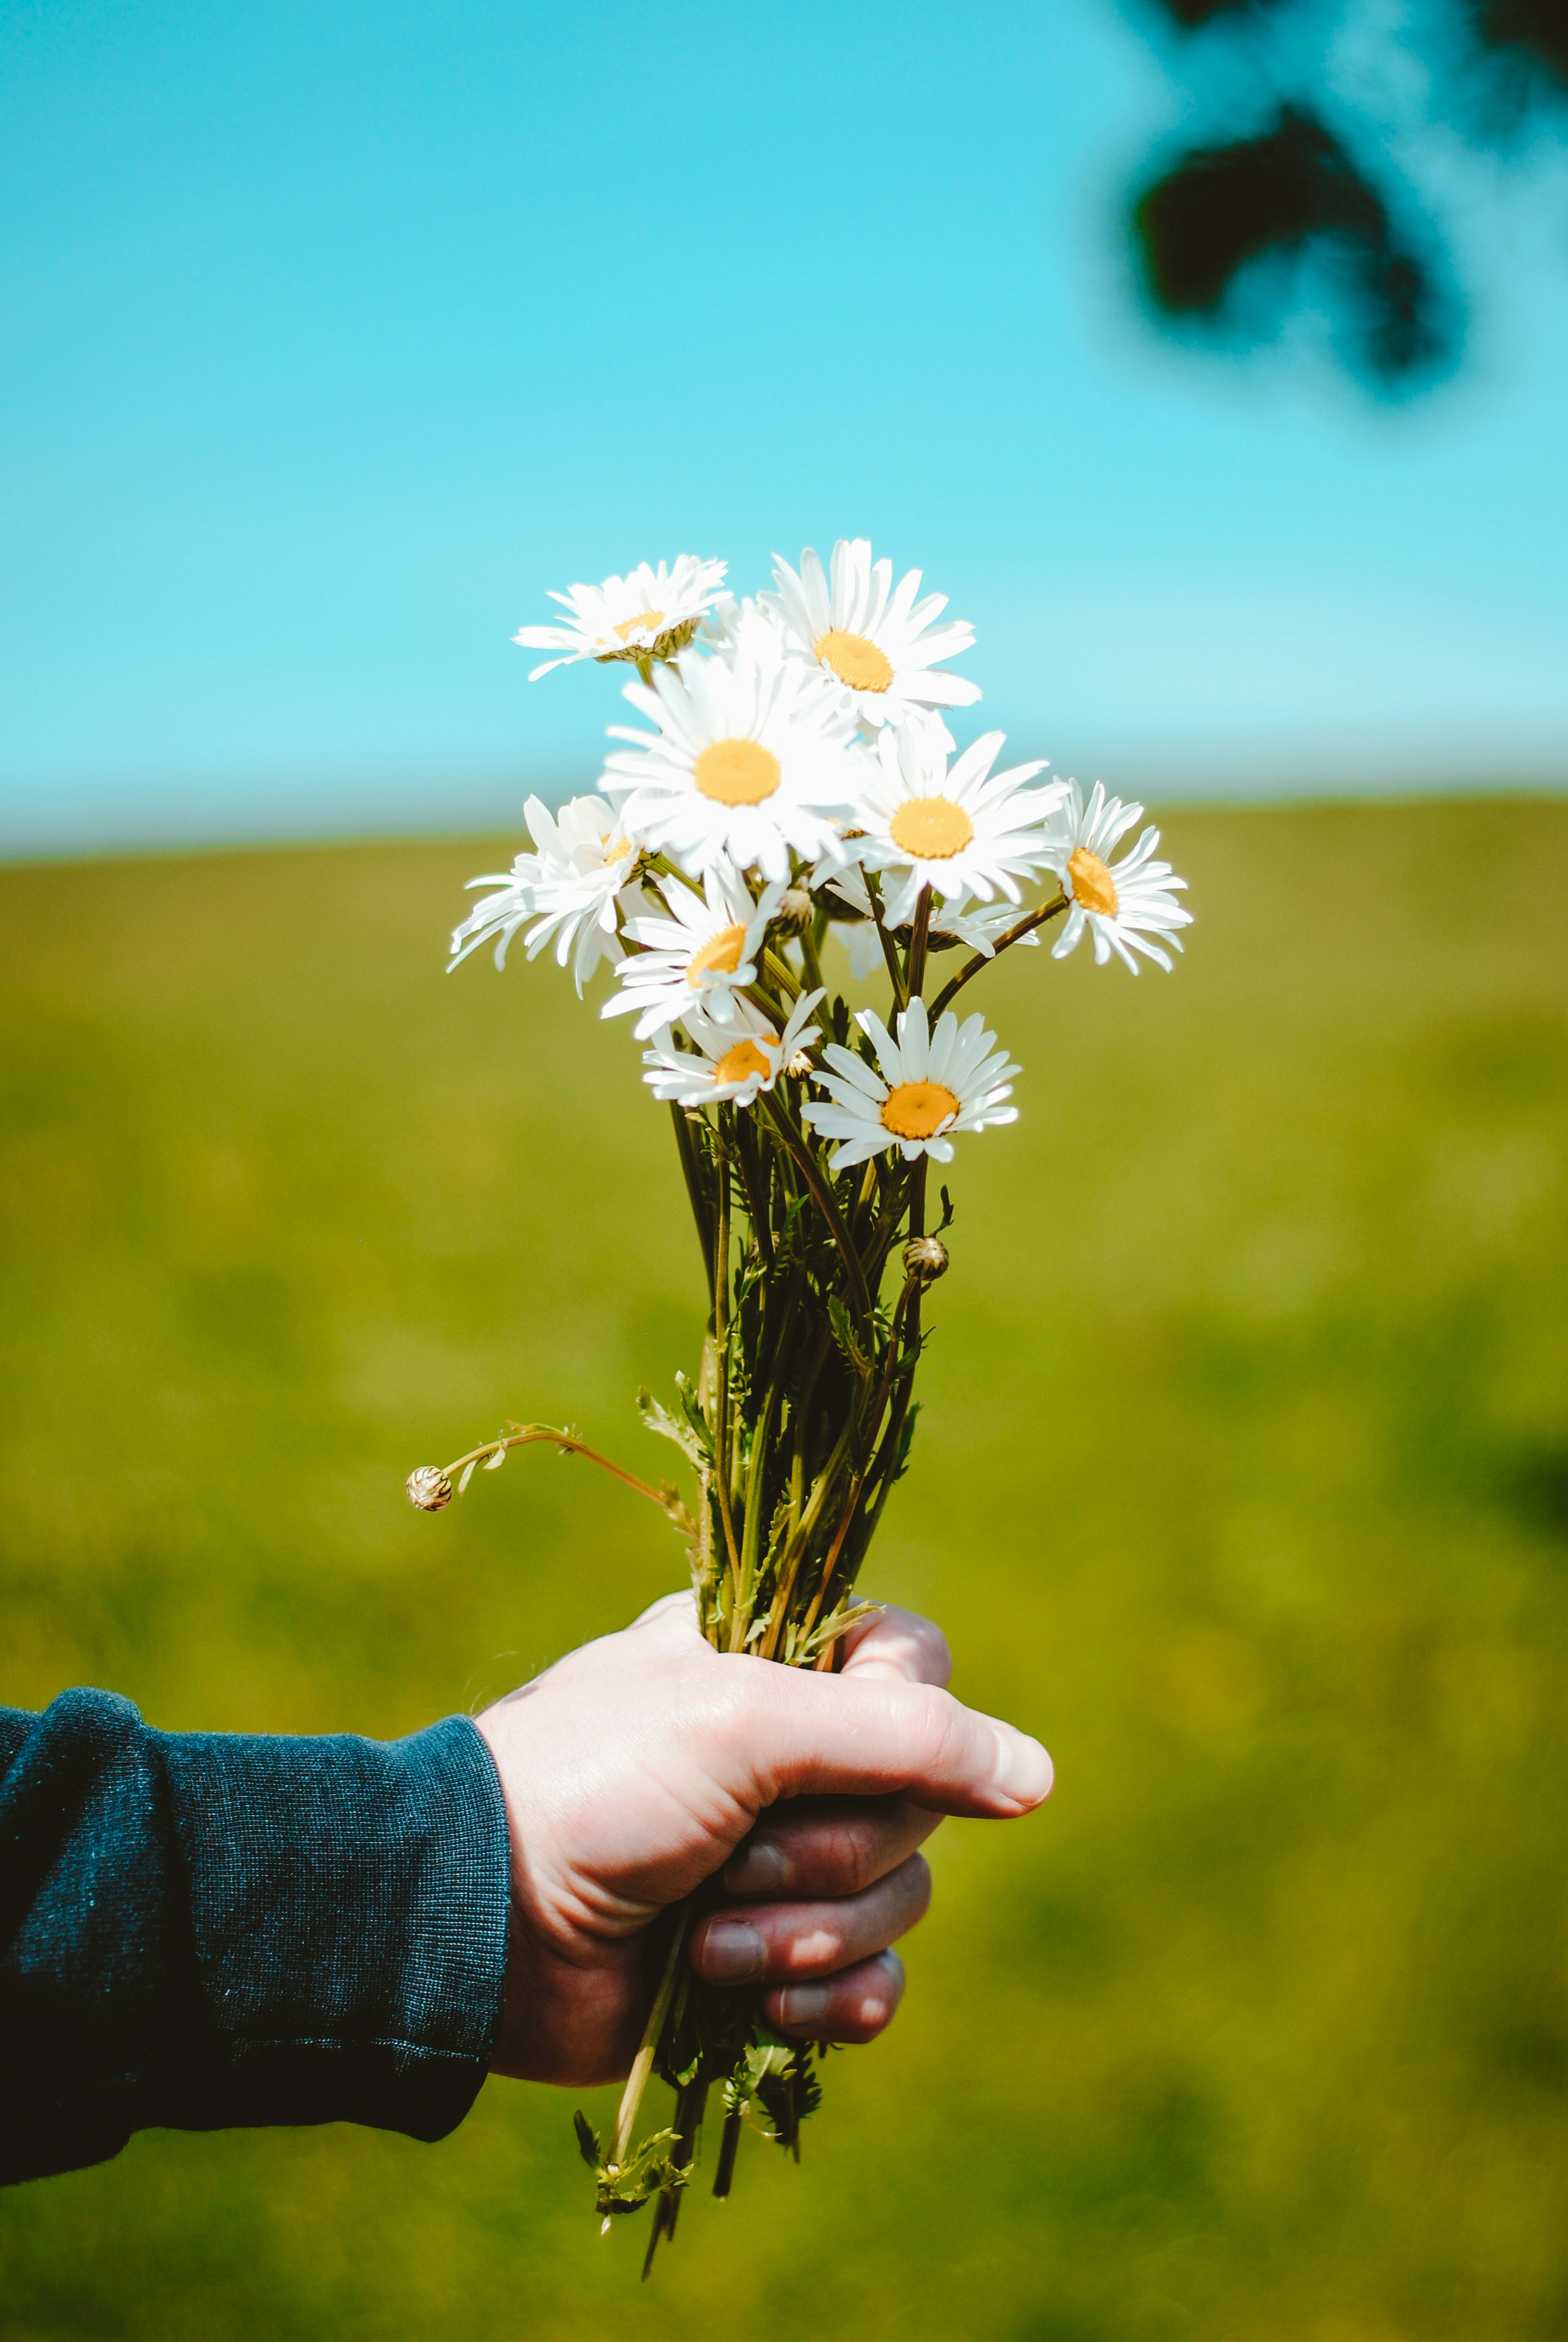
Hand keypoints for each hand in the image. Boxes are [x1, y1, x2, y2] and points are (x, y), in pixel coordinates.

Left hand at [475, 1591, 1051, 2086]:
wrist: (481, 1927)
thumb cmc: (599, 1785)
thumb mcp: (746, 1719)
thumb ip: (905, 1737)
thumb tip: (1039, 1778)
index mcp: (774, 1660)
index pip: (916, 1667)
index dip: (909, 1720)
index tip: (846, 1749)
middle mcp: (789, 1752)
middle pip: (921, 1799)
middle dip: (831, 1849)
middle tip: (730, 1856)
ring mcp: (782, 1860)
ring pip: (900, 1899)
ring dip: (809, 1934)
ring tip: (707, 1940)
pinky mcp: (771, 1963)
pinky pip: (872, 1987)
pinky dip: (824, 2003)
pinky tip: (755, 2008)